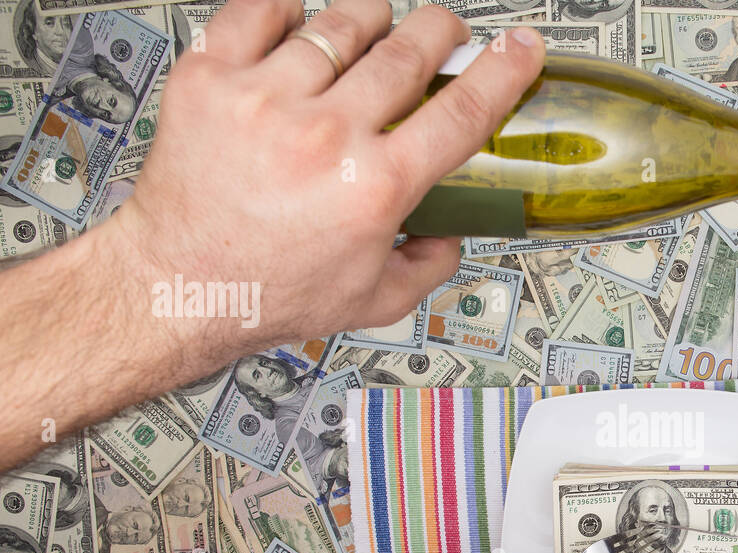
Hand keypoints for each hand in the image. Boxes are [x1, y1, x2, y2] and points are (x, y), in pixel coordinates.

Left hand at [105, 0, 542, 357]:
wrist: (178, 285)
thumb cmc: (267, 292)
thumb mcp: (373, 300)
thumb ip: (428, 266)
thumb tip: (451, 235)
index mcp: (373, 188)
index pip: (461, 113)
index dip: (502, 72)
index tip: (521, 48)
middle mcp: (323, 136)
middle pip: (406, 51)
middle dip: (438, 30)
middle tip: (443, 31)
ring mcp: (264, 100)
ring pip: (339, 22)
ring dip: (369, 19)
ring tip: (371, 32)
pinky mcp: (210, 79)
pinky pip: (258, 10)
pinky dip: (286, 10)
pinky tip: (297, 27)